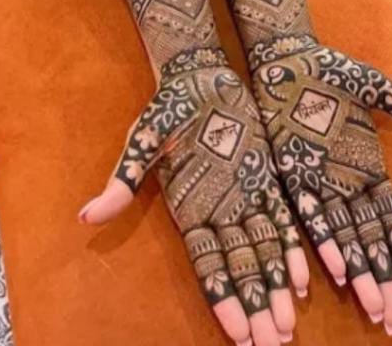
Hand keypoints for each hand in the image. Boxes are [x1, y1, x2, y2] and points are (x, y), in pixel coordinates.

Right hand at [78, 46, 311, 345]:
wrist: (200, 73)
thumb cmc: (167, 107)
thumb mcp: (143, 140)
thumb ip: (123, 181)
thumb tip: (86, 217)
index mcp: (189, 209)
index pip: (208, 265)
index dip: (225, 299)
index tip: (241, 334)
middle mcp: (219, 211)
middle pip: (240, 269)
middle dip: (257, 306)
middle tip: (274, 344)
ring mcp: (245, 196)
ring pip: (264, 252)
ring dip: (278, 288)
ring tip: (289, 326)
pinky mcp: (266, 177)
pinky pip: (282, 219)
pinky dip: (293, 248)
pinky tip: (306, 278)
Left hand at [249, 34, 391, 335]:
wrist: (284, 56)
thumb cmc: (329, 70)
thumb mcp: (373, 87)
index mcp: (369, 166)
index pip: (390, 222)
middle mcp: (346, 181)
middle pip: (370, 240)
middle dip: (382, 280)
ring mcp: (319, 179)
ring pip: (343, 238)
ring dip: (358, 274)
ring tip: (372, 310)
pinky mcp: (293, 172)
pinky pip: (309, 214)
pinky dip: (322, 243)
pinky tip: (334, 273)